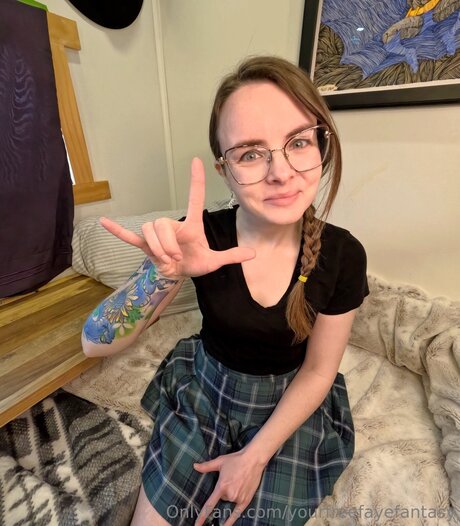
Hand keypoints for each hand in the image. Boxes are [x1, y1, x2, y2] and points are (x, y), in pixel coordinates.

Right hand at [99, 157, 254, 277]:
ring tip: (166, 260)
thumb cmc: (196, 262)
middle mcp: (173, 224)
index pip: (194, 197)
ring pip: (149, 230)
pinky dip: (118, 232)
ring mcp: (157, 234)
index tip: (196, 160)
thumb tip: (253, 254)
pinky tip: (103, 223)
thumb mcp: (214, 261)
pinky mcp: (145, 244)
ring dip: (158, 248)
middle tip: (176, 258)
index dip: (195, 180)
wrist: (180, 273)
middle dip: (168, 244)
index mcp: (191, 225)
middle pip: (162, 223)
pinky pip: (130, 236)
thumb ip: (231, 256)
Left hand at [193, 449, 265, 525]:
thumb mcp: (220, 461)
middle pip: (222, 498)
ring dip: (231, 495)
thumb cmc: (236, 460)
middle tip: (230, 479)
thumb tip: (195, 466)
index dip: (202, 516)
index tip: (197, 525)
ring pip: (229, 501)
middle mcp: (230, 494)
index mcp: (221, 486)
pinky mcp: (246, 500)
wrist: (253, 459)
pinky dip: (231, 520)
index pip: (210, 505)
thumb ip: (206, 466)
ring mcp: (238, 498)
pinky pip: (237, 513)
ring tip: (237, 482)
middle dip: (224, 491)